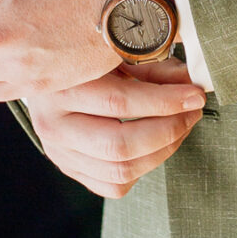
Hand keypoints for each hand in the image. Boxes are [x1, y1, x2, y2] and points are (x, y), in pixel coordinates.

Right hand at [8, 60, 204, 198]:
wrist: (42, 73)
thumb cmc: (83, 59)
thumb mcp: (112, 51)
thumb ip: (149, 65)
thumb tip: (188, 83)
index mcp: (61, 88)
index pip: (119, 102)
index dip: (165, 101)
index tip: (195, 95)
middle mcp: (54, 125)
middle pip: (119, 145)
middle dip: (168, 131)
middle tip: (192, 112)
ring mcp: (59, 152)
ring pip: (121, 170)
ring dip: (163, 151)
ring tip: (180, 126)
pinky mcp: (69, 169)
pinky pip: (114, 186)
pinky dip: (143, 169)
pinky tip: (153, 145)